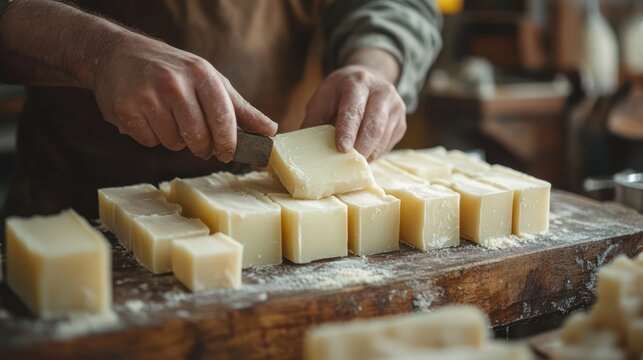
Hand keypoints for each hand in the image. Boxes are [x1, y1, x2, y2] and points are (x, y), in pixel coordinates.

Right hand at [92, 33, 276, 161]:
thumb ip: (240, 108)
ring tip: (167, 118)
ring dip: (175, 140)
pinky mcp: (126, 110)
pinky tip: (147, 116)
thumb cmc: (173, 70)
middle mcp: (175, 84)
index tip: (226, 154)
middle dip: (201, 146)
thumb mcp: (209, 80)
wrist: (117, 54)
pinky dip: (151, 137)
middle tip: (196, 138)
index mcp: (201, 74)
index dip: (227, 143)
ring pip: (174, 143)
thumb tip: (271, 130)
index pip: (223, 119)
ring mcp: (148, 97)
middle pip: (199, 138)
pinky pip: (150, 142)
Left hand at [302, 64, 405, 160]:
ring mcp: (396, 107)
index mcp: (358, 82)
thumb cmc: (339, 93)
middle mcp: (382, 92)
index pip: (355, 109)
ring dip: (366, 155)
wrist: (368, 79)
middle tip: (345, 165)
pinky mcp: (402, 123)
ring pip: (383, 139)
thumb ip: (313, 120)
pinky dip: (373, 155)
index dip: (348, 131)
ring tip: (351, 164)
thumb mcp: (323, 98)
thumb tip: (301, 148)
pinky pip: (388, 145)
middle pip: (374, 126)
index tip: (342, 149)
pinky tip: (361, 156)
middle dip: (360, 149)